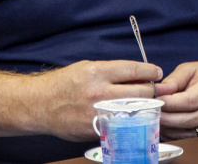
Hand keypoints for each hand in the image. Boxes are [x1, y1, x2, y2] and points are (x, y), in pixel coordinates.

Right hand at [33, 60, 162, 141]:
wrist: (41, 104)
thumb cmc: (66, 83)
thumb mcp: (88, 67)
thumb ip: (113, 71)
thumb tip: (139, 74)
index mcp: (98, 72)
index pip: (134, 70)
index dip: (150, 71)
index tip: (157, 72)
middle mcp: (100, 92)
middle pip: (141, 92)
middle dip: (151, 90)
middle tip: (151, 89)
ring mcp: (99, 113)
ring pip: (136, 110)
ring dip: (145, 106)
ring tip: (144, 102)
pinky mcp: (97, 128)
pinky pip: (123, 123)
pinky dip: (131, 119)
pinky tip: (131, 115)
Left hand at [155, 61, 197, 139]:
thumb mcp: (191, 68)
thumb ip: (174, 79)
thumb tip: (158, 90)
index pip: (190, 101)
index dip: (171, 104)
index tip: (156, 101)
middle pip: (189, 120)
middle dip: (167, 119)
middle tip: (152, 114)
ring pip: (191, 132)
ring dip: (171, 129)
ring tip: (158, 121)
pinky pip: (195, 137)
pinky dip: (179, 135)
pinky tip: (169, 128)